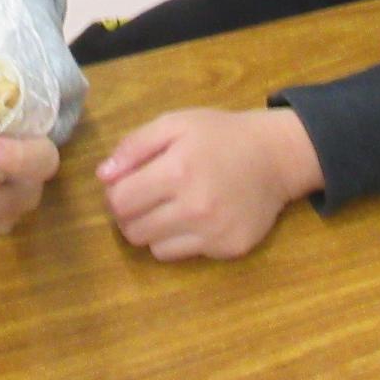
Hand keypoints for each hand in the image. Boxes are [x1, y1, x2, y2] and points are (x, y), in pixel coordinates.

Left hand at [98, 108, 323, 260]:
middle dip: (129, 215)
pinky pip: (183, 255)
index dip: (115, 194)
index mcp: (177, 171)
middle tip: (144, 198)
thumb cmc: (220, 135)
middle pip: (132, 231)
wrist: (275, 156)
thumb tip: (103, 176)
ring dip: (152, 230)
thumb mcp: (175, 124)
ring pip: (154, 248)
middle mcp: (194, 207)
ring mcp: (214, 233)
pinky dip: (179, 240)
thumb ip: (134, 146)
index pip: (120, 202)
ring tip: (168, 208)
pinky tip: (195, 218)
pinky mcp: (229, 249)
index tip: (126, 185)